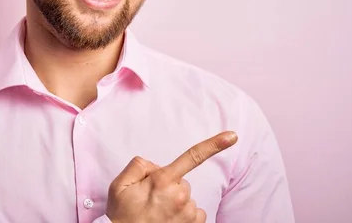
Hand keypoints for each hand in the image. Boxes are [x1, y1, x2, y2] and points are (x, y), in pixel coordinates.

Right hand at [106, 131, 237, 222]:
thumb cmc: (122, 216)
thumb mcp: (119, 185)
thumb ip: (138, 166)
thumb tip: (155, 166)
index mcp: (162, 181)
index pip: (192, 157)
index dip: (214, 145)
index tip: (232, 136)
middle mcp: (180, 196)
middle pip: (182, 182)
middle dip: (169, 187)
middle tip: (150, 200)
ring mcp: (188, 215)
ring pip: (188, 199)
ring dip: (176, 203)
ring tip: (157, 213)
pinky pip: (195, 214)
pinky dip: (184, 216)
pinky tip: (169, 220)